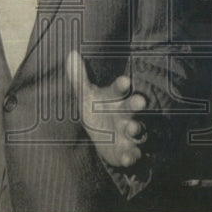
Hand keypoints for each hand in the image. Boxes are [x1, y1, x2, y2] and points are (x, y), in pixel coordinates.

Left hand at [65, 50, 146, 168]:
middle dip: (136, 104)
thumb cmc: (97, 111)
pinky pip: (134, 154)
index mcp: (115, 98)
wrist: (105, 139)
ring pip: (137, 129)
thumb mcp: (86, 97)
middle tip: (140, 100)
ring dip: (136, 128)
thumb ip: (79, 78)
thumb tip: (71, 54)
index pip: (119, 89)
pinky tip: (128, 157)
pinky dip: (132, 156)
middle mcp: (126, 114)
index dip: (121, 85)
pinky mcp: (129, 152)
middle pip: (133, 107)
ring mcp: (130, 133)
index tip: (124, 81)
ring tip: (133, 127)